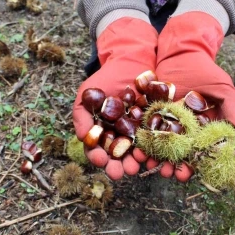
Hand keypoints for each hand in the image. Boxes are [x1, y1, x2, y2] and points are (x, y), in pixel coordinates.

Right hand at [72, 17, 157, 180]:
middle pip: (117, 156)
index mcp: (102, 132)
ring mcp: (137, 132)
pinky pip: (153, 139)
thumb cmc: (106, 79)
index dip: (97, 157)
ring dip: (134, 161)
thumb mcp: (88, 94)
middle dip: (117, 166)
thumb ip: (81, 115)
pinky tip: (151, 154)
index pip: (97, 150)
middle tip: (120, 172)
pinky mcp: (152, 125)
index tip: (100, 160)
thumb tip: (83, 138)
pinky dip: (152, 148)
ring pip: (135, 151)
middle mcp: (119, 136)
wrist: (131, 62)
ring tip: (135, 166)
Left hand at [152, 12, 234, 181]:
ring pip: (160, 144)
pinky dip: (142, 139)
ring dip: (155, 156)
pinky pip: (145, 129)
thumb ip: (231, 108)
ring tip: (150, 166)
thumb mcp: (222, 88)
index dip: (196, 163)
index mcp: (201, 127)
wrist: (180, 52)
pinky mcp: (150, 112)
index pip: (199, 150)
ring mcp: (164, 121)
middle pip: (178, 152)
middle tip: (168, 174)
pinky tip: (138, 150)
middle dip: (173, 165)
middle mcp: (182, 128)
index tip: (191, 173)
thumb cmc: (204, 71)